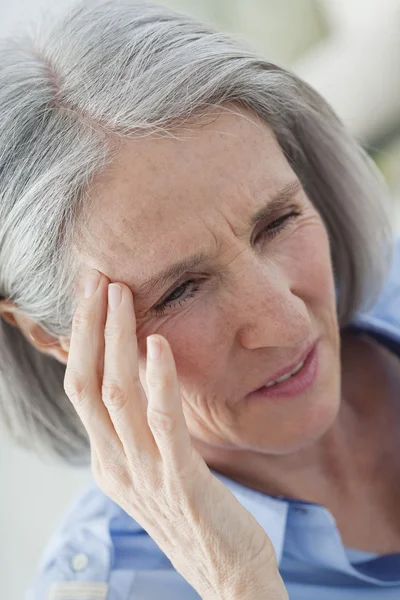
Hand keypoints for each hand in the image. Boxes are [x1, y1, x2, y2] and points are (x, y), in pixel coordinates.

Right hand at [64, 269, 287, 598]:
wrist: (226, 576)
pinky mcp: (180, 482)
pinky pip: (162, 423)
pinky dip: (158, 381)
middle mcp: (115, 465)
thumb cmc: (195, 515)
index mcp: (108, 459)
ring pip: (116, 396)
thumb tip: (139, 372)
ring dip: (115, 341)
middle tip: (96, 280)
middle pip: (86, 385)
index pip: (81, 388)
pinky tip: (160, 344)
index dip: (82, 340)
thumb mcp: (154, 468)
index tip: (92, 296)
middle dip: (88, 329)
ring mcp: (143, 475)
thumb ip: (139, 429)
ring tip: (120, 295)